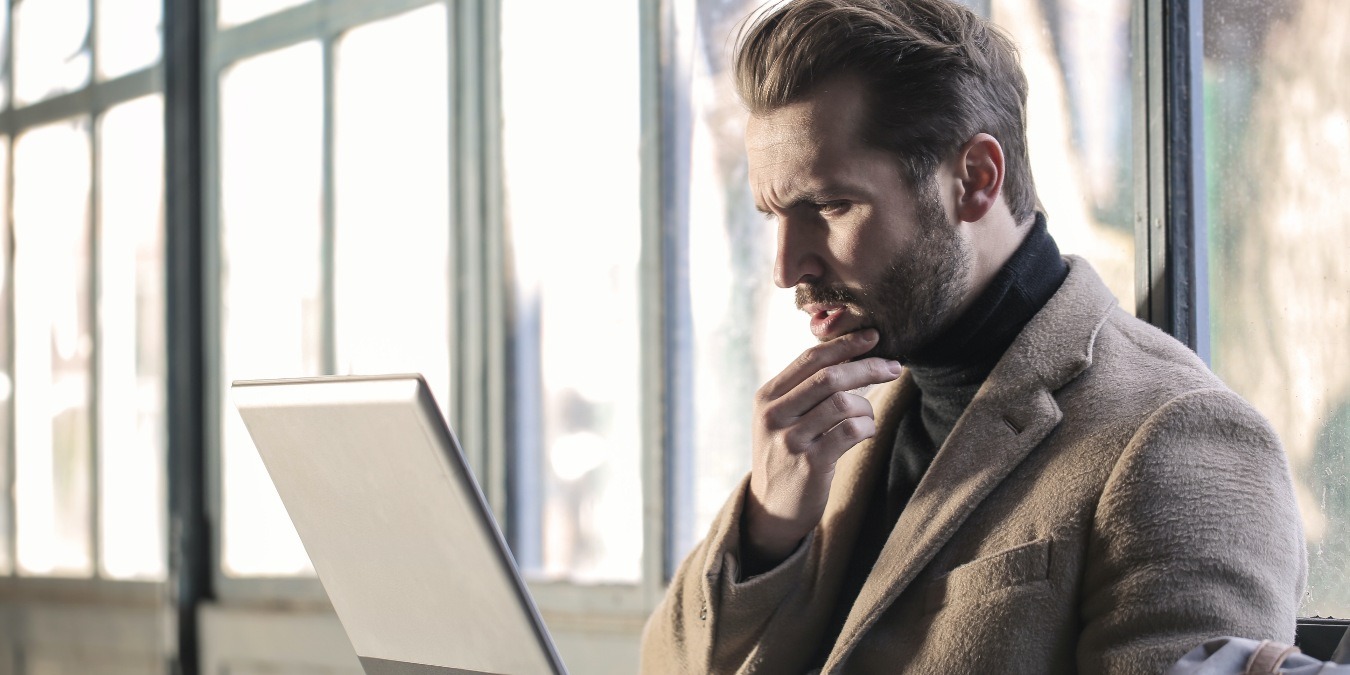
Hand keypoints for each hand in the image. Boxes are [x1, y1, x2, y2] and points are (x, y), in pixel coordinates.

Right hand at [742, 329, 902, 567]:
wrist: (771, 509)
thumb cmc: (786, 456)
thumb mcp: (782, 419)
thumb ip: (804, 390)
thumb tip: (849, 355)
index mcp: (768, 397)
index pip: (810, 359)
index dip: (845, 344)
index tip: (873, 336)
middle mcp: (775, 415)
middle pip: (830, 377)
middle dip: (868, 367)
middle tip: (895, 367)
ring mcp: (790, 439)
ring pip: (843, 403)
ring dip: (867, 406)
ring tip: (868, 416)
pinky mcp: (810, 464)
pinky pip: (851, 432)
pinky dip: (867, 427)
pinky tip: (865, 432)